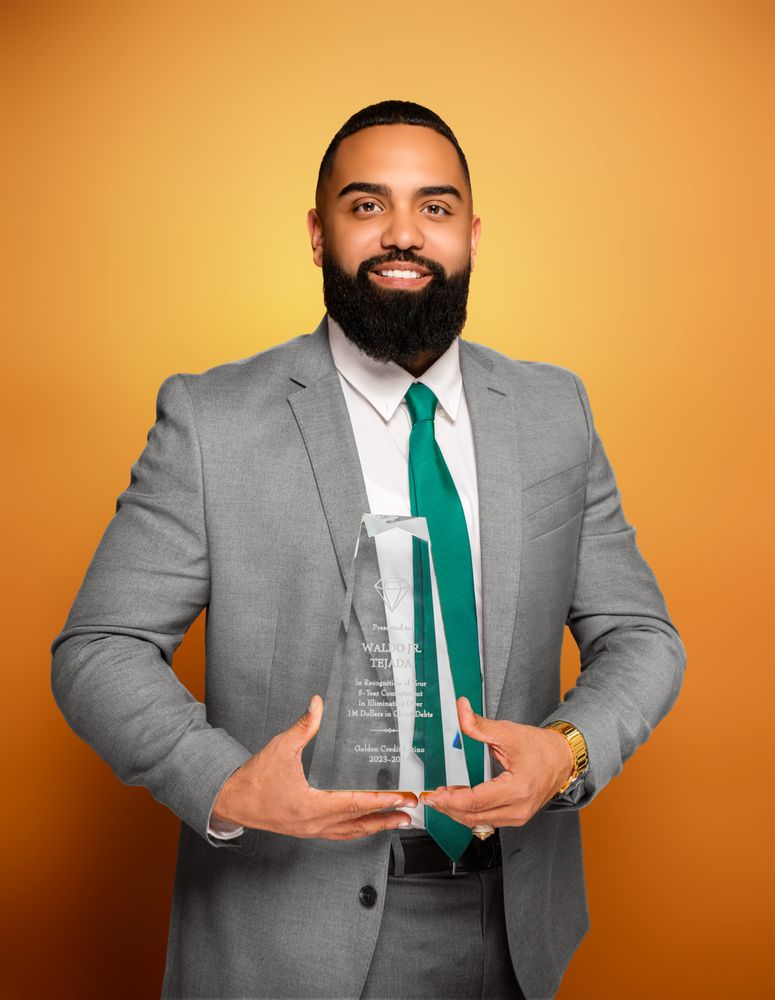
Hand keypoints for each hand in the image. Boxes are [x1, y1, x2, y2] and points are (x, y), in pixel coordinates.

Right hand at [212, 695, 416, 839]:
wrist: (233, 801)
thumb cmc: (255, 778)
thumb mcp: (281, 748)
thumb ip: (303, 727)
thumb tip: (317, 704)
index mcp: (311, 806)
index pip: (354, 804)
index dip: (381, 801)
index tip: (401, 798)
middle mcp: (314, 823)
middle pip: (359, 823)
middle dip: (387, 817)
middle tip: (410, 811)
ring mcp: (311, 830)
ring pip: (351, 833)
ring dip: (376, 827)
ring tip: (397, 821)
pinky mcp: (307, 830)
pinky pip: (339, 834)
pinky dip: (358, 829)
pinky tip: (367, 823)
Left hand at [420, 698, 573, 828]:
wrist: (562, 758)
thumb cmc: (540, 747)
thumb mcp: (507, 733)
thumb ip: (479, 725)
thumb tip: (461, 710)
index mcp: (517, 789)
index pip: (476, 801)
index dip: (451, 799)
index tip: (434, 795)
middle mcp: (519, 808)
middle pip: (474, 816)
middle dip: (448, 808)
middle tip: (430, 797)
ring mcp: (519, 816)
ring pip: (479, 822)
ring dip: (457, 812)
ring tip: (441, 797)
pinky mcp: (517, 816)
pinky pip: (488, 820)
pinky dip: (470, 812)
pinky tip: (459, 800)